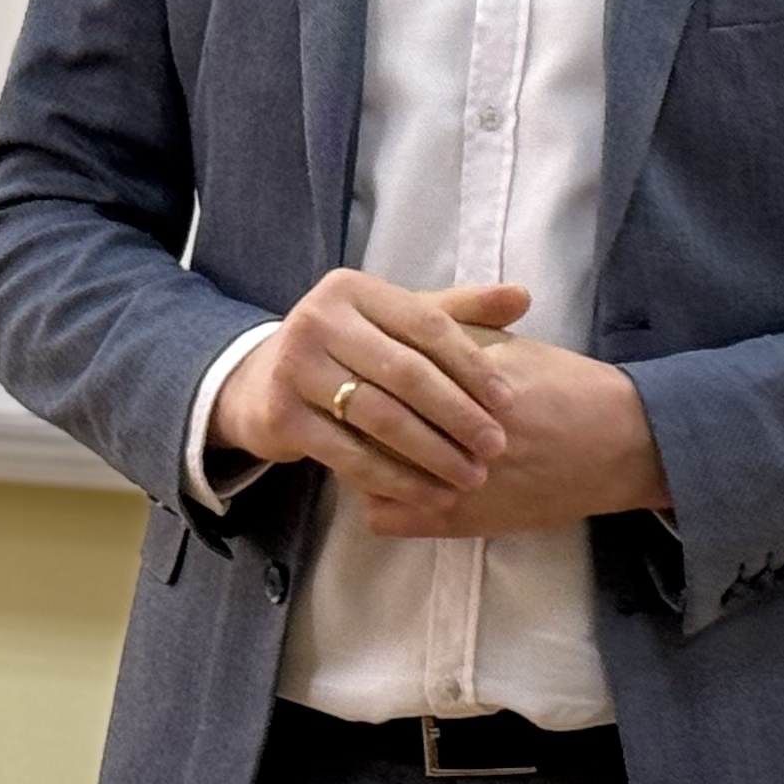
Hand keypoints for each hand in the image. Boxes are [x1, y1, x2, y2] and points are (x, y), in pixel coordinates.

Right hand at [214, 271, 529, 494]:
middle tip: (496, 446)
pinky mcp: (281, 416)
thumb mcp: (393, 321)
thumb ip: (457, 310)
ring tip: (469, 475)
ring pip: (380, 416)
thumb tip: (522, 297)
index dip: (471, 365)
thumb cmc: (347, 349)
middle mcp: (319, 319)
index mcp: (353, 289)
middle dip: (457, 414)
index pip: (426, 325)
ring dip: (431, 452)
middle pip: (405, 371)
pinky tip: (428, 494)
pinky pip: (349, 453)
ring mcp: (295, 367)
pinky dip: (394, 478)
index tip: (507, 402)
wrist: (262, 384)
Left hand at [344, 330, 667, 539]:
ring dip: (356, 455)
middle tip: (339, 400)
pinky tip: (388, 482)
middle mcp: (447, 432)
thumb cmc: (563, 385)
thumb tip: (386, 327)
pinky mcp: (458, 520)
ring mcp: (448, 481)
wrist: (617, 445)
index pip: (376, 376)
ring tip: (355, 440)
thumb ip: (447, 331)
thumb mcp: (504, 344)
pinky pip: (386, 515)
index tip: (350, 363)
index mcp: (456, 380)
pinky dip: (379, 499)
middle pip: (362, 422)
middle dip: (346, 410)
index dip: (356, 368)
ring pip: (365, 471)